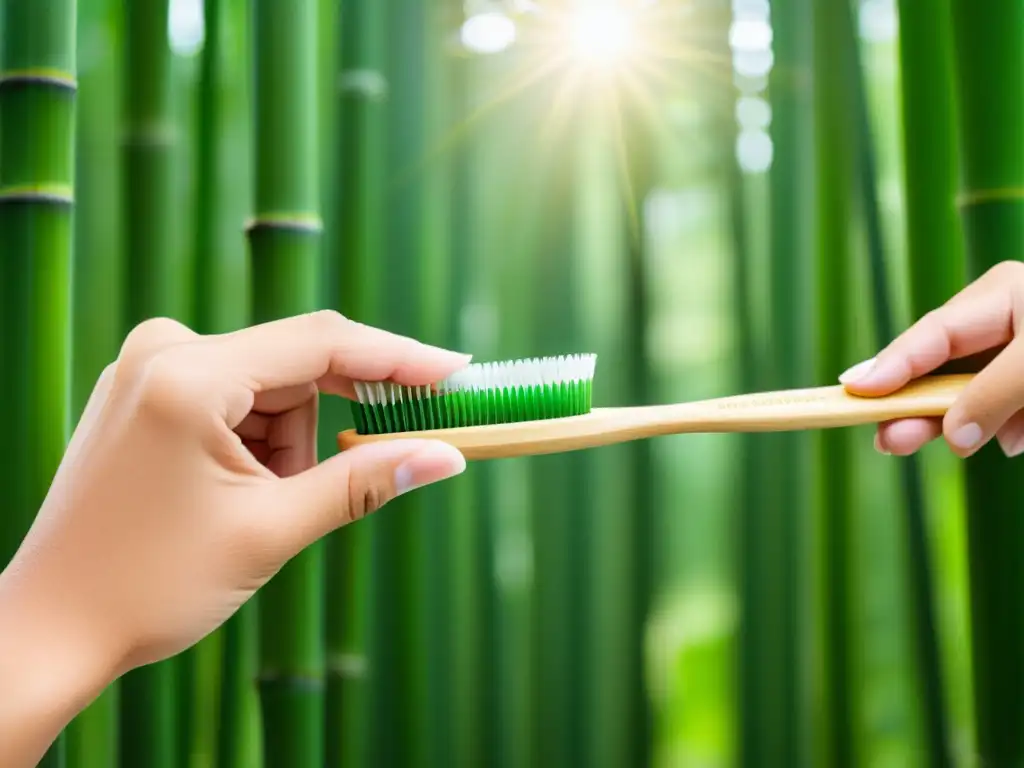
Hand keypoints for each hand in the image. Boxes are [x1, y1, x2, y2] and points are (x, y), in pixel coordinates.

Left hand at [0, 311, 469, 765]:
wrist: (52, 628)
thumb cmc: (150, 585)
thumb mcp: (269, 530)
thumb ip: (365, 481)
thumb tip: (446, 455)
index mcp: (187, 376)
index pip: (322, 344)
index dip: (400, 359)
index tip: (458, 372)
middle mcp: (164, 352)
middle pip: (296, 370)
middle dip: (328, 430)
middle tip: (352, 477)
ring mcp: (151, 368)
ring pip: (270, 391)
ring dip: (288, 447)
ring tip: (255, 509)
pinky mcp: (149, 391)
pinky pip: (238, 400)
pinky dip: (259, 444)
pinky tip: (233, 494)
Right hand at [840, 261, 1023, 457]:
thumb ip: (992, 395)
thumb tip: (954, 438)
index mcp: (1001, 294)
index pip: (931, 332)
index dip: (891, 364)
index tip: (854, 391)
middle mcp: (1002, 321)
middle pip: (942, 370)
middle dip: (918, 408)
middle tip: (889, 441)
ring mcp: (1015, 353)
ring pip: (970, 395)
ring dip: (971, 424)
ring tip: (974, 444)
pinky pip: (1003, 411)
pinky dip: (1009, 428)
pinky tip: (1019, 434)